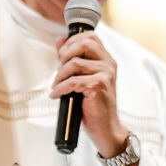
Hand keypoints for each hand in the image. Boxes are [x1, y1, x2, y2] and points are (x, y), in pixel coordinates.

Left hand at [50, 31, 125, 157]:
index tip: (62, 55)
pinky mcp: (99, 87)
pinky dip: (60, 88)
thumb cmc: (95, 105)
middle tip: (59, 71)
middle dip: (65, 55)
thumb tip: (60, 40)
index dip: (72, 41)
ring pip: (75, 63)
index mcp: (106, 60)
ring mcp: (106, 75)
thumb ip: (73, 58)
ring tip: (57, 86)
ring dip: (60, 76)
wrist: (106, 128)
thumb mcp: (84, 78)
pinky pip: (73, 81)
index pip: (90, 36)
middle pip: (84, 44)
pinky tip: (57, 95)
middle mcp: (109, 64)